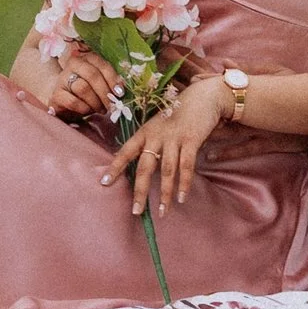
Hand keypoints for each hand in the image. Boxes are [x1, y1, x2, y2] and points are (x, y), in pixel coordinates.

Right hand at [42, 45, 122, 122]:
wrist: (65, 104)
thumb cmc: (87, 93)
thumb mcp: (99, 85)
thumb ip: (110, 83)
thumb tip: (121, 88)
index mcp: (86, 58)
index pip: (101, 64)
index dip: (112, 78)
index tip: (120, 93)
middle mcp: (73, 64)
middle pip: (92, 75)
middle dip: (105, 92)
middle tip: (111, 106)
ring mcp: (62, 78)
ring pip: (83, 88)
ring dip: (95, 102)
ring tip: (100, 109)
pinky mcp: (56, 95)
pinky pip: (73, 101)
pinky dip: (84, 108)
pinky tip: (87, 111)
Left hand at [104, 76, 232, 213]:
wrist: (203, 96)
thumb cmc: (177, 113)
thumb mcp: (158, 124)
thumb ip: (148, 141)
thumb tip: (131, 160)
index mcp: (145, 131)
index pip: (126, 150)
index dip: (115, 166)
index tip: (104, 182)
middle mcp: (157, 135)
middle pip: (145, 166)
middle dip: (140, 190)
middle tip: (135, 211)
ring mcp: (174, 137)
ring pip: (166, 170)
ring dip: (165, 193)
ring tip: (162, 212)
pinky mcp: (191, 140)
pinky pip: (186, 166)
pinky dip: (184, 183)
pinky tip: (182, 198)